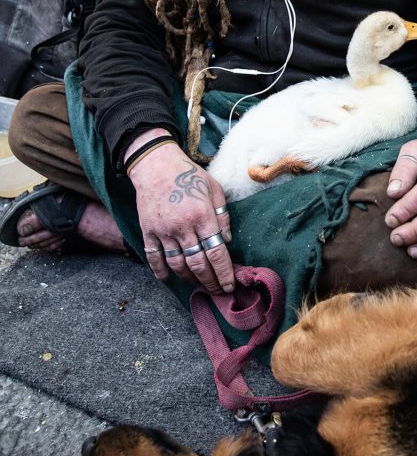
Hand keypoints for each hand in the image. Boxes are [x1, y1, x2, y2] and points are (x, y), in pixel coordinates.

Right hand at [125, 130, 233, 293]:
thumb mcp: (214, 188)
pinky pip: (153, 257)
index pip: (216, 253)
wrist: (155, 164)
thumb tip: (227, 240)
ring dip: (189, 279)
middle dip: (210, 282)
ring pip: (177, 265)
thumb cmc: (189, 175)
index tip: (229, 286)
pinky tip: (168, 279)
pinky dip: (160, 271)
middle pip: (198, 264)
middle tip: (217, 291)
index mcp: (202, 216)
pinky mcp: (148, 230)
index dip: (224, 274)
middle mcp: (183, 227)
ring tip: (199, 285)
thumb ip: (223, 215)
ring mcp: (163, 231)